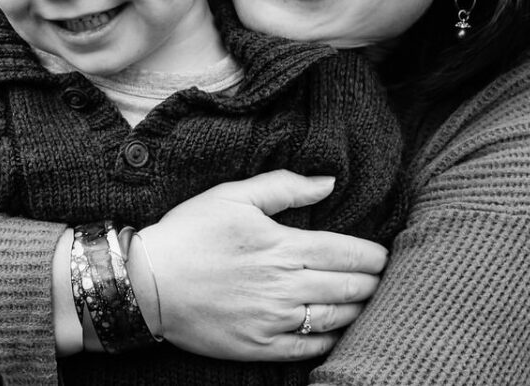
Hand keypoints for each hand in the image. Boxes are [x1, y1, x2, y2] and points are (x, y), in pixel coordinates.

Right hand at [137, 170, 386, 360]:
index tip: (383, 255)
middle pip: (351, 288)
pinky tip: (335, 329)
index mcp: (283, 247)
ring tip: (363, 302)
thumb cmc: (189, 233)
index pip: (349, 253)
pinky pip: (311, 347)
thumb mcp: (232, 196)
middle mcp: (285, 286)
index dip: (374, 256)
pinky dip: (332, 339)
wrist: (147, 283)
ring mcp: (274, 320)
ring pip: (337, 318)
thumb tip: (329, 182)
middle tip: (380, 279)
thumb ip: (284, 186)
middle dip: (373, 283)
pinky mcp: (261, 347)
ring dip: (359, 310)